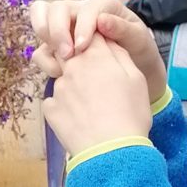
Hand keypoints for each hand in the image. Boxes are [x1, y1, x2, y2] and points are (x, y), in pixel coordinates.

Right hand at [32, 0, 166, 105]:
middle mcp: (80, 9)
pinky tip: (60, 71)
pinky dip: (45, 57)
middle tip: (67, 54)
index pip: (86, 8)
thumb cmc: (137, 47)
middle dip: (58, 30)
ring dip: (46, 37)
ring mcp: (65, 25)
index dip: (82, 26)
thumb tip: (102, 20)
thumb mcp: (139, 38)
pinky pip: (40, 45)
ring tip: (61, 59)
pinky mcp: (56, 43)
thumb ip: (123, 29)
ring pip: (41, 16)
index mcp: (102, 4)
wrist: (134, 65)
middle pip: (56, 8)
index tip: (82, 47)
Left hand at [47, 33, 153, 157]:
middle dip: (80, 61)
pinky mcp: (50, 108)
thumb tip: (108, 42)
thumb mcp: (136, 80)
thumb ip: (120, 55)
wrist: (111, 152)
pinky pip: (55, 101)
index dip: (96, 42)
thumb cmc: (131, 115)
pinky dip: (65, 106)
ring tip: (91, 107)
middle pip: (71, 52)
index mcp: (96, 56)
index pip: (91, 34)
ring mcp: (58, 88)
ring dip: (74, 86)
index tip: (103, 55)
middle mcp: (72, 67)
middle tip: (96, 83)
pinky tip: (79, 119)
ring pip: (63, 78)